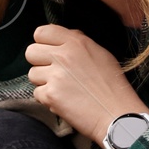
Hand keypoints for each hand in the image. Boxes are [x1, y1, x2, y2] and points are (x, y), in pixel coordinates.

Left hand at [25, 27, 148, 146]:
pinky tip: (64, 101)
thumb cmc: (113, 86)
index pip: (41, 32)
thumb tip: (61, 38)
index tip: (50, 52)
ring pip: (32, 74)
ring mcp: (55, 76)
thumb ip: (78, 42)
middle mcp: (63, 56)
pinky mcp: (50, 95)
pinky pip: (37, 93)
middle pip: (31, 51)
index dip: (44, 43)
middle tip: (54, 72)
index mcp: (76, 42)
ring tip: (62, 89)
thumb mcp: (100, 54)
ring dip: (43, 82)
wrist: (117, 116)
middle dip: (39, 62)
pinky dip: (47, 99)